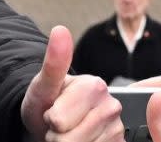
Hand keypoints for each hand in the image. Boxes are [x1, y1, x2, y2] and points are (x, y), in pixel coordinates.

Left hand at [21, 25, 124, 141]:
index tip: (53, 110)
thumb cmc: (47, 102)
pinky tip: (80, 141)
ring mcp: (117, 128)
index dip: (50, 120)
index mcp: (95, 85)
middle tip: (58, 125)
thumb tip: (60, 30)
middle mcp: (112, 106)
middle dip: (57, 137)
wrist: (52, 123)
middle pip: (69, 140)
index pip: (59, 121)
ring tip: (67, 133)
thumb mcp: (42, 84)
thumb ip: (53, 62)